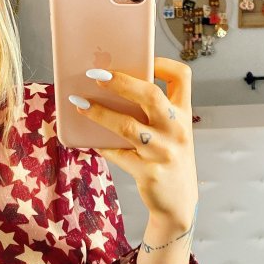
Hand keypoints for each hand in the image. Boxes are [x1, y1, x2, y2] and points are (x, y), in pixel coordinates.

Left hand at [75, 56, 197, 228]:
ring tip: (79, 104)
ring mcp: (164, 152)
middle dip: (121, 82)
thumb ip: (152, 114)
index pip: (182, 77)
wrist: (178, 203)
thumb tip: (109, 90)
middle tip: (95, 75)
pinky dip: (101, 145)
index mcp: (184, 115)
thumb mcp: (170, 133)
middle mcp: (177, 130)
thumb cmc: (167, 159)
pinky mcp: (149, 172)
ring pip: (128, 127)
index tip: (143, 60)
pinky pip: (118, 154)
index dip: (163, 63)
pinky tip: (89, 139)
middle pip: (151, 95)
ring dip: (100, 113)